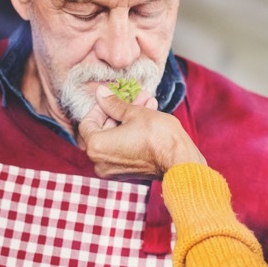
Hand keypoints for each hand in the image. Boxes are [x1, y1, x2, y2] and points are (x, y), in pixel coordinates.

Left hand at [79, 86, 205, 178]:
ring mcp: (112, 170)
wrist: (180, 161)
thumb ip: (113, 103)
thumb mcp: (134, 112)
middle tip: (134, 97)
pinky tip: (147, 117)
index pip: (87, 122)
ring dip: (128, 120)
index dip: (100, 107)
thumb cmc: (158, 137)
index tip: (113, 98)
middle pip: (102, 130)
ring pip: (115, 138)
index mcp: (96, 147)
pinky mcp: (126, 173)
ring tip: (146, 103)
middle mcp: (99, 163)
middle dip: (118, 111)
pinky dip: (130, 134)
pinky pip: (122, 149)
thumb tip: (101, 93)